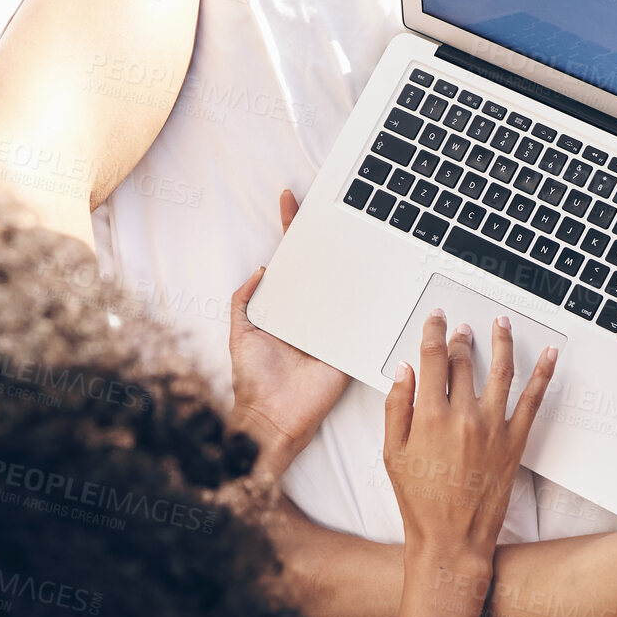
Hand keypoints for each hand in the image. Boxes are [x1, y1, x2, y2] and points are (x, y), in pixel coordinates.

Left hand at [229, 190, 349, 474]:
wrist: (274, 416)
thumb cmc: (254, 378)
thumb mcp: (239, 332)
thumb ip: (244, 300)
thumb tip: (260, 269)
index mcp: (284, 307)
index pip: (288, 261)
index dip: (289, 231)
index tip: (289, 200)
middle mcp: (309, 312)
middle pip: (319, 268)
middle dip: (325, 239)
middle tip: (334, 206)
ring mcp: (330, 327)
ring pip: (342, 289)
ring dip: (349, 265)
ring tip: (356, 230)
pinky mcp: (348, 345)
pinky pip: (360, 320)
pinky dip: (370, 303)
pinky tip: (377, 276)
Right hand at [382, 310, 556, 571]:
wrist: (452, 539)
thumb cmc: (420, 502)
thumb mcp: (391, 453)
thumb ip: (396, 406)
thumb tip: (403, 370)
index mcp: (428, 416)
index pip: (432, 358)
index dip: (433, 332)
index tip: (436, 319)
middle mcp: (462, 416)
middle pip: (464, 362)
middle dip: (461, 339)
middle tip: (461, 328)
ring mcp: (492, 427)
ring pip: (500, 370)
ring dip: (501, 341)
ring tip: (501, 323)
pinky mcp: (515, 441)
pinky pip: (533, 400)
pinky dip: (543, 373)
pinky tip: (550, 354)